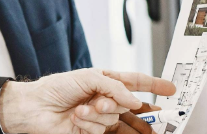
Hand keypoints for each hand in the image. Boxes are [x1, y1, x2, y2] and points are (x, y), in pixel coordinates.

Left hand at [0, 68, 175, 133]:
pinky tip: (77, 118)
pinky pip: (103, 130)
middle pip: (131, 106)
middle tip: (122, 106)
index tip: (171, 89)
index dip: (154, 85)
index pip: (135, 82)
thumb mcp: (88, 78)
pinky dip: (90, 123)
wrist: (34, 108)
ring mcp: (99, 117)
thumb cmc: (55, 88)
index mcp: (104, 82)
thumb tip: (135, 101)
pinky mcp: (92, 132)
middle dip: (127, 107)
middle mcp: (104, 99)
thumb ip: (116, 88)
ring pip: (116, 118)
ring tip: (83, 109)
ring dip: (100, 113)